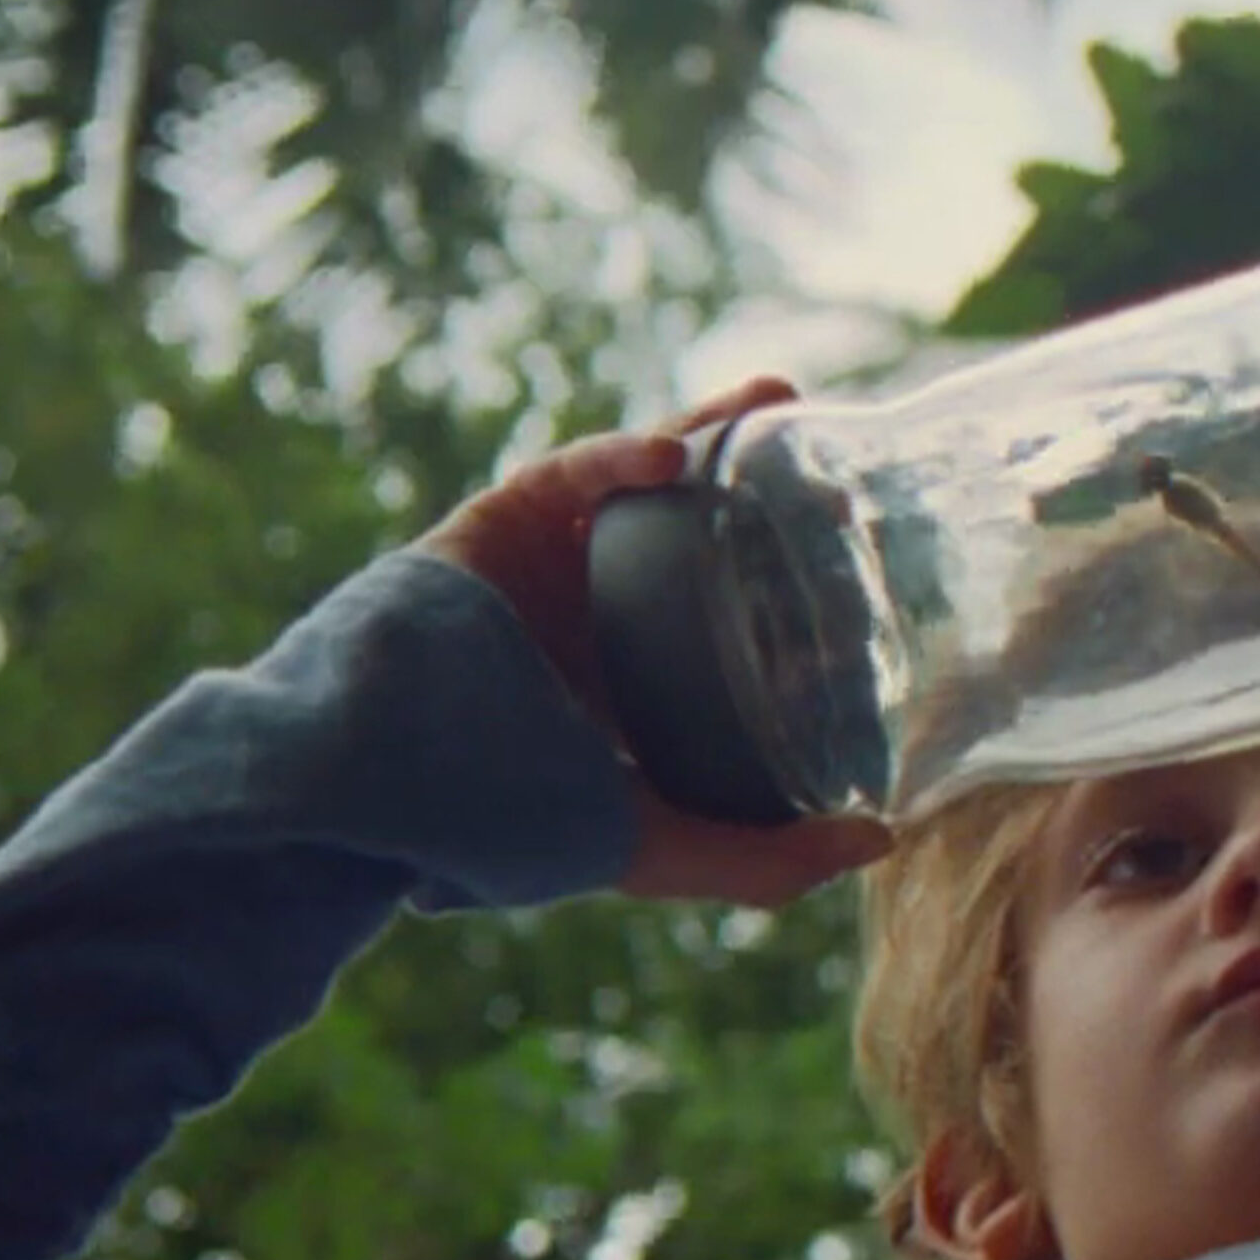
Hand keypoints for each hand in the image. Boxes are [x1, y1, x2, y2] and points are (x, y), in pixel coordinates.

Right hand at [414, 376, 892, 905]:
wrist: (375, 788)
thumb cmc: (500, 823)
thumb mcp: (655, 846)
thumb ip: (764, 859)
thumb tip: (884, 843)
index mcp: (642, 674)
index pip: (732, 603)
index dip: (795, 569)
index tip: (865, 548)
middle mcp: (603, 607)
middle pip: (698, 523)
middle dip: (765, 479)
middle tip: (837, 455)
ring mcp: (551, 560)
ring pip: (642, 480)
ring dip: (710, 432)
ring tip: (777, 400)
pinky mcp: (498, 524)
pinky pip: (571, 475)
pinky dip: (621, 459)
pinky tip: (676, 457)